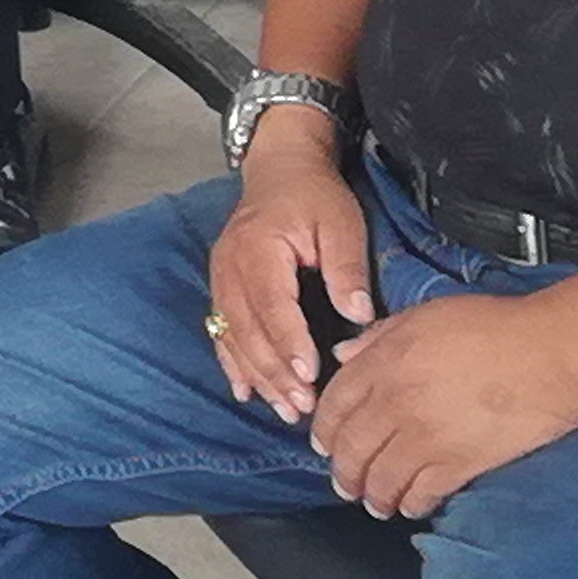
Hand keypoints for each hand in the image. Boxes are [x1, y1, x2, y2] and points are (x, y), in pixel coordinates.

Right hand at [205, 122, 373, 423]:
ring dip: (257, 375)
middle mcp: (229, 266)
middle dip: (274, 372)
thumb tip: (358, 314)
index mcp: (258, 248)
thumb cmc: (314, 196)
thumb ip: (346, 268)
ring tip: (285, 409)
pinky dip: (233, 364)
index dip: (289, 342)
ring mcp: (220, 278)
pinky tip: (246, 391)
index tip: (310, 376)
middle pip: (246, 329)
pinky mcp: (221, 287)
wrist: (281, 169)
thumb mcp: (341, 223)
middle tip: (303, 407)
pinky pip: (220, 331)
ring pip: (231, 336)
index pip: (271, 305)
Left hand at [309, 290, 577, 518]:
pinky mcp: (460, 462)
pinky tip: (411, 506)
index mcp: (385, 361)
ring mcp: (426, 435)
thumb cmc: (497, 326)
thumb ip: (380, 336)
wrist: (550, 352)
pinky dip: (411, 503)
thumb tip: (345, 354)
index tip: (324, 443)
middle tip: (344, 483)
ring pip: (381, 477)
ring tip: (374, 503)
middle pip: (352, 447)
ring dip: (373, 495)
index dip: (325, 429)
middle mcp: (396, 401)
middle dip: (344, 471)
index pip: (335, 403)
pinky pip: (422, 492)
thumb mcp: (426, 314)